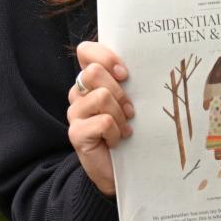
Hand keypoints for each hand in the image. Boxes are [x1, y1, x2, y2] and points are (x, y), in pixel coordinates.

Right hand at [67, 41, 134, 196]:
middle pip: (94, 72)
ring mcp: (74, 113)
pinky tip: (117, 141)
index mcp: (90, 80)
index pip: (86, 51)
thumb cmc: (127, 129)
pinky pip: (103, 122)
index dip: (105, 57)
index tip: (124, 74)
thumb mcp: (129, 100)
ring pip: (102, 97)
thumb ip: (127, 81)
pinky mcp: (75, 133)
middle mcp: (78, 93)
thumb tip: (146, 62)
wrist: (119, 169)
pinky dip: (116, 132)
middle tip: (130, 109)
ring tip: (125, 127)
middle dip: (119, 91)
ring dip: (120, 114)